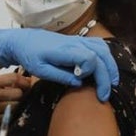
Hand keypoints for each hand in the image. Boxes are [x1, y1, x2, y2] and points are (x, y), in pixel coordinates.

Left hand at [0, 29, 119, 101]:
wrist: (24, 41)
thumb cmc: (30, 56)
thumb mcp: (40, 70)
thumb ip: (60, 76)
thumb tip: (80, 82)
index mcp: (65, 50)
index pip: (89, 57)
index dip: (91, 70)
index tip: (83, 80)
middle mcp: (75, 42)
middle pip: (101, 55)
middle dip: (106, 76)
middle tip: (104, 95)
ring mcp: (79, 40)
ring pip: (103, 49)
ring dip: (110, 67)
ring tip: (111, 84)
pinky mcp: (80, 41)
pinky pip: (99, 46)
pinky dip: (106, 58)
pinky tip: (106, 69)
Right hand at [0, 72, 33, 128]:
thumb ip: (11, 82)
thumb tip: (32, 80)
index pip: (14, 77)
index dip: (25, 83)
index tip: (27, 87)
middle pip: (18, 92)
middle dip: (20, 97)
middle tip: (16, 99)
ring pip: (15, 105)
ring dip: (16, 107)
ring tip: (10, 108)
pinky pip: (10, 116)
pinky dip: (10, 116)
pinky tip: (4, 116)